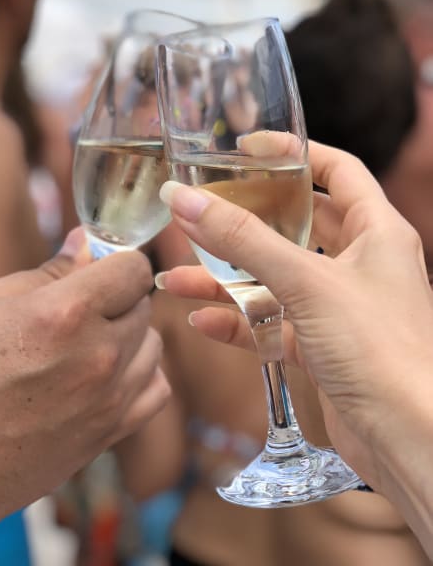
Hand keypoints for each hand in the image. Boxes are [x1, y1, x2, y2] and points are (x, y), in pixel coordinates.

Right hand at [0, 229, 168, 538]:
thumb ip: (45, 272)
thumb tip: (86, 244)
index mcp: (65, 313)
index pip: (133, 268)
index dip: (116, 261)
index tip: (97, 268)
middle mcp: (99, 355)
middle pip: (142, 304)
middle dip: (116, 297)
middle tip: (78, 308)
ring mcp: (110, 399)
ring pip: (152, 344)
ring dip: (128, 335)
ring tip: (87, 343)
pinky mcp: (110, 433)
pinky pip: (156, 390)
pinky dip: (141, 375)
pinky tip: (109, 374)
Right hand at [158, 141, 432, 494]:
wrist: (410, 440)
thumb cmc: (379, 349)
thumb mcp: (307, 282)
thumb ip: (243, 240)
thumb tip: (183, 200)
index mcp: (377, 230)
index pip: (336, 169)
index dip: (293, 154)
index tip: (246, 148)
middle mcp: (362, 263)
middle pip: (298, 223)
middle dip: (249, 219)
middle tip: (204, 210)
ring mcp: (341, 307)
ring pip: (277, 278)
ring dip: (229, 277)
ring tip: (179, 275)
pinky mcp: (323, 348)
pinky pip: (274, 323)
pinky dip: (240, 320)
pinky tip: (203, 321)